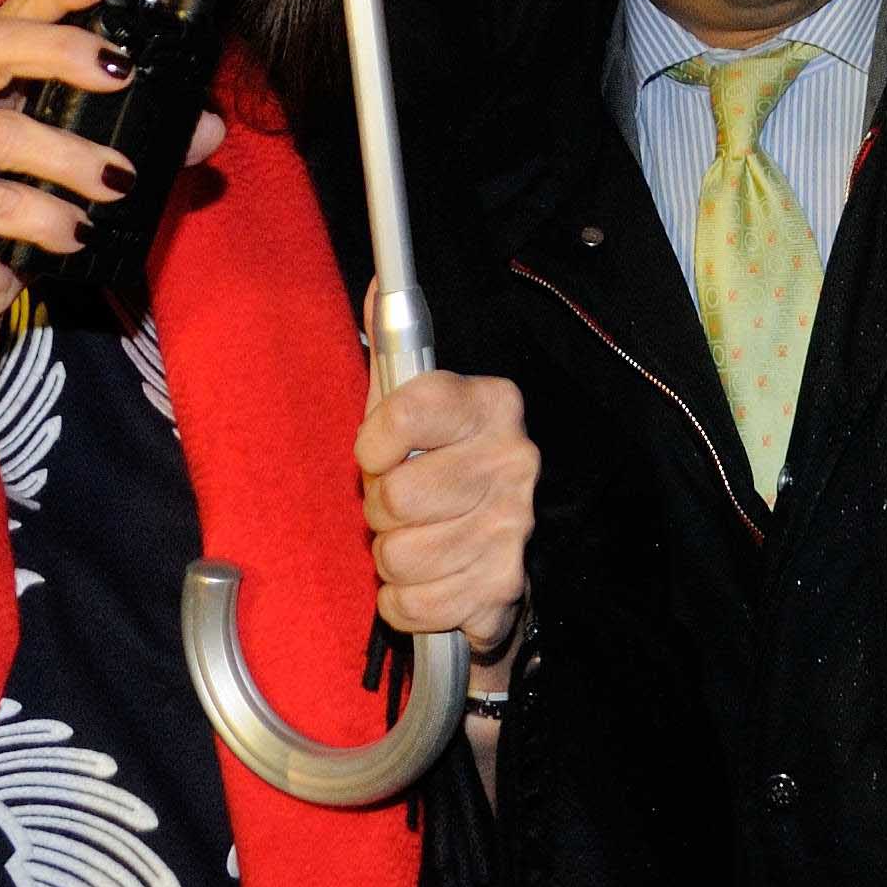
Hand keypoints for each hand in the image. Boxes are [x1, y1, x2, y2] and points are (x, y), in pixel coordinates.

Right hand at [0, 0, 230, 330]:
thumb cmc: (15, 216)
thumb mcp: (78, 169)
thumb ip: (138, 139)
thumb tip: (209, 125)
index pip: (17, 12)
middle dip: (62, 50)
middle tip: (121, 74)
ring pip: (1, 134)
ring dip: (70, 158)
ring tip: (118, 182)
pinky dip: (44, 217)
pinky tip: (76, 231)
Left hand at [357, 365, 536, 666]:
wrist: (496, 547)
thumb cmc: (439, 468)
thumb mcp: (414, 406)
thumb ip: (391, 353)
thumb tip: (375, 282)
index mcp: (491, 405)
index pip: (405, 413)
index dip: (374, 444)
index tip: (379, 453)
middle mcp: (512, 460)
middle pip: (396, 496)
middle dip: (380, 509)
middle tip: (401, 506)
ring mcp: (512, 525)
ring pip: (397, 555)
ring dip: (390, 558)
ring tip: (414, 540)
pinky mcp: (502, 584)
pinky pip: (413, 604)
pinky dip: (404, 601)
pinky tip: (426, 579)